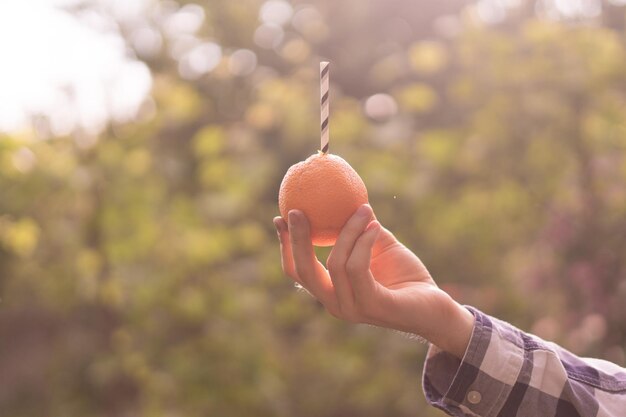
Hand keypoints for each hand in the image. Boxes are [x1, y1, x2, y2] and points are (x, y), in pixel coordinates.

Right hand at [273, 204, 473, 357]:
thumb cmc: (407, 277)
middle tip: (298, 209)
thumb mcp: (378, 246)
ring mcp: (353, 308)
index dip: (285, 245)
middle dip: (298, 238)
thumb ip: (360, 229)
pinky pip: (358, 268)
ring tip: (363, 210)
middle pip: (304, 271)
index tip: (280, 217)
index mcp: (331, 292)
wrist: (437, 308)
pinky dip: (364, 242)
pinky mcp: (373, 306)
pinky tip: (375, 226)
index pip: (297, 271)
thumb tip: (346, 198)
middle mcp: (336, 304)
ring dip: (348, 231)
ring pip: (335, 263)